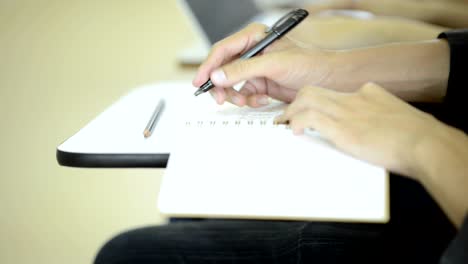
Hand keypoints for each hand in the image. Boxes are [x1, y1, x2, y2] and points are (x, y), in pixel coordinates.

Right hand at [192, 23, 334, 106]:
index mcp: (253, 37)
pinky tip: (262, 100)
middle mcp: (251, 52)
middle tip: (221, 99)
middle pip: (222, 69)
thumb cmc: (308, 64)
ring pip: (231, 84)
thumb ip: (243, 70)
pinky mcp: (259, 84)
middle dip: (221, 85)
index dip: (208, 66)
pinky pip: (243, 94)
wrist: (326, 81)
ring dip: (236, 95)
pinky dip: (249, 100)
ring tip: (246, 101)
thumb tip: (218, 76)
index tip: (200, 81)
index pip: (223, 50)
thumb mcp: (273, 65)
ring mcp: (254, 69)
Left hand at [275, 82, 445, 177]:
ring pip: (307, 99)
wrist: (425, 143)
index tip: (307, 111)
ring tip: (283, 124)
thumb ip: (379, 116)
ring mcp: (347, 111)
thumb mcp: (395, 116)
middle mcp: (354, 97)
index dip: (315, 101)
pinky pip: (309, 118)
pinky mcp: (342, 127)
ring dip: (291, 112)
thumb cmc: (415, 136)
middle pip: (314, 90)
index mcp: (367, 93)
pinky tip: (293, 131)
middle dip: (296, 103)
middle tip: (287, 116)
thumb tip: (372, 128)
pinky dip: (296, 122)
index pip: (333, 92)